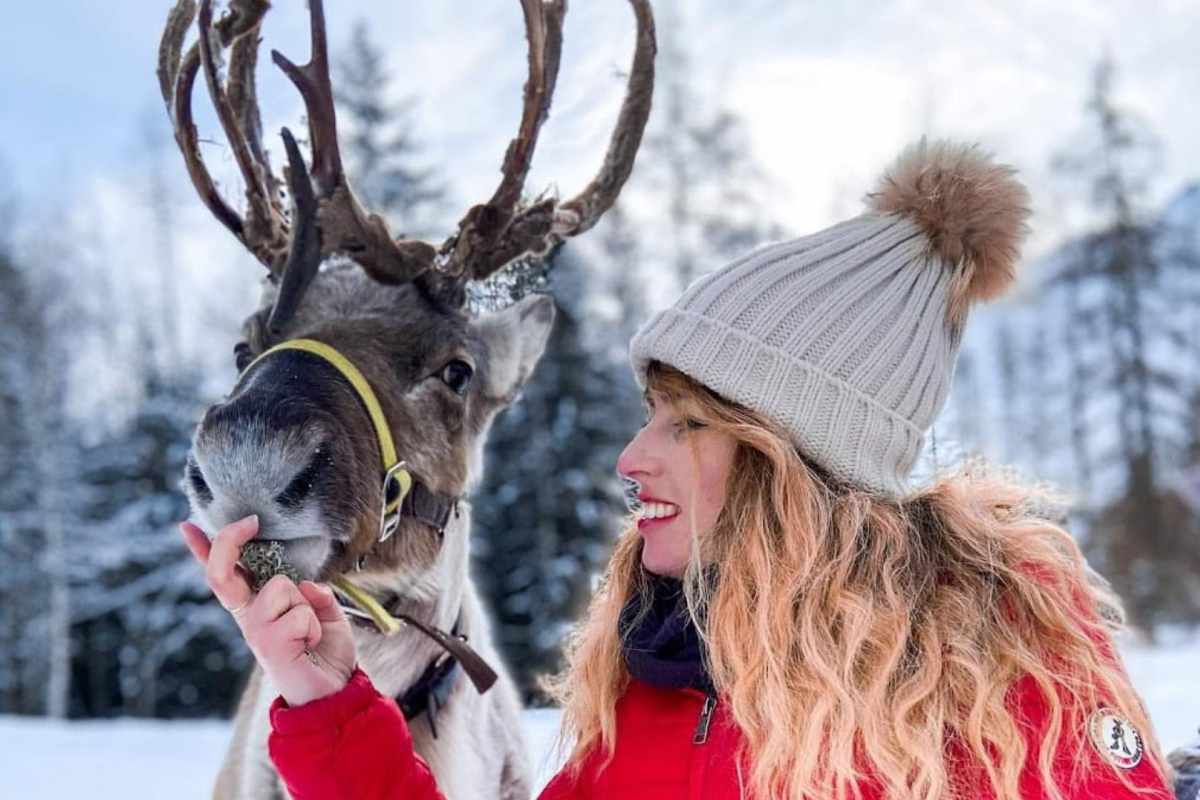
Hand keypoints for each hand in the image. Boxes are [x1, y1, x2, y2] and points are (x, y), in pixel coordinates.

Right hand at [180, 517, 357, 706]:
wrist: (334, 693)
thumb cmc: (325, 653)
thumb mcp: (326, 611)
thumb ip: (314, 592)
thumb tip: (302, 583)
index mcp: (258, 606)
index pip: (226, 575)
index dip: (204, 550)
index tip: (187, 525)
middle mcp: (249, 617)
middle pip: (221, 573)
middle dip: (229, 542)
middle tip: (250, 522)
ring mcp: (255, 632)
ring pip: (280, 587)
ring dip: (306, 604)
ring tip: (310, 630)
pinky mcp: (268, 645)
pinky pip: (299, 613)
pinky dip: (315, 625)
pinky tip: (310, 645)